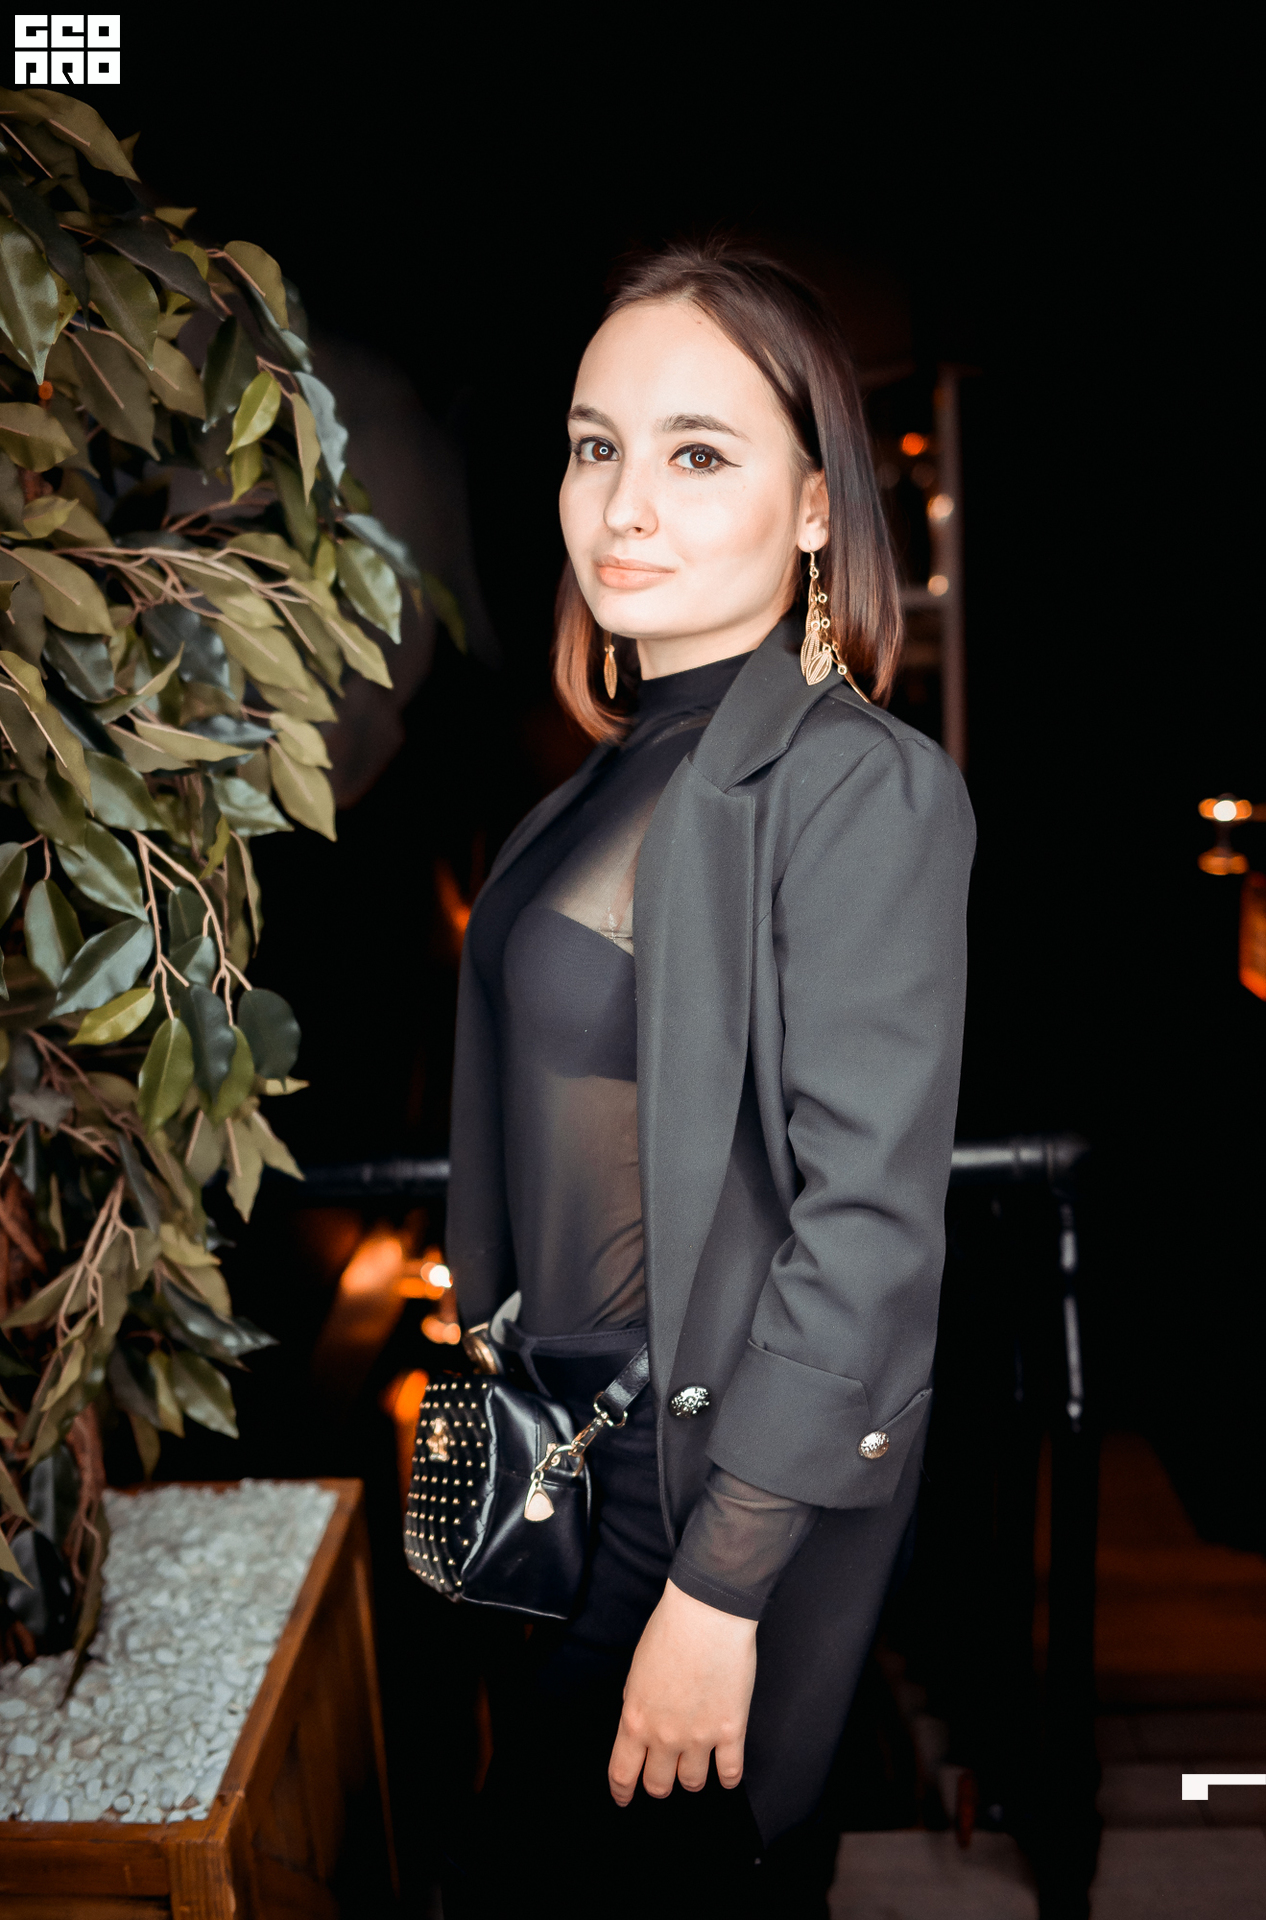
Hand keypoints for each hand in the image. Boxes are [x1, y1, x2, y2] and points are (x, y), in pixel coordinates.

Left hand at [608, 1579, 756, 1804]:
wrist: (706, 1613)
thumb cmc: (669, 1630)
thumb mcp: (637, 1671)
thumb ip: (636, 1705)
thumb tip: (641, 1724)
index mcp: (635, 1719)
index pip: (622, 1773)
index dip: (622, 1792)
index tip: (623, 1798)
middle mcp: (664, 1736)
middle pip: (658, 1785)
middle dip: (659, 1783)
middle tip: (665, 1774)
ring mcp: (699, 1737)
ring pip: (693, 1783)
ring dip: (692, 1777)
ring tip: (696, 1762)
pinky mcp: (731, 1731)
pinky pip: (730, 1773)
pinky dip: (727, 1777)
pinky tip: (725, 1770)